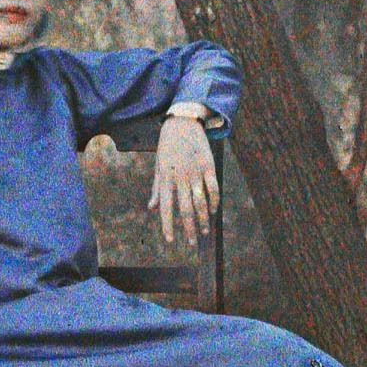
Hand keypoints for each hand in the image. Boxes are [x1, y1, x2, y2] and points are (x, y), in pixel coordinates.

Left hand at [148, 116, 219, 245]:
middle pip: (186, 209)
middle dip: (188, 228)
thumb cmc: (167, 147)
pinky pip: (213, 187)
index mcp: (166, 178)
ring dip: (203, 219)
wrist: (182, 123)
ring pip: (201, 201)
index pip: (166, 207)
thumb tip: (152, 208)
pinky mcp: (208, 165)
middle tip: (190, 243)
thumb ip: (157, 189)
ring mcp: (195, 171)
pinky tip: (213, 211)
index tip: (170, 241)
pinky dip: (214, 201)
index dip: (167, 226)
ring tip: (203, 231)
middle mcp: (180, 177)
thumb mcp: (158, 167)